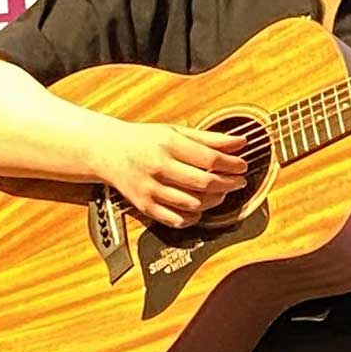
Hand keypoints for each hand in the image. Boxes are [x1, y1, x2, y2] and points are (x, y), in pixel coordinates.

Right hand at [94, 121, 249, 227]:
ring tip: (220, 192)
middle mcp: (158, 167)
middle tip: (238, 181)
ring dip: (213, 200)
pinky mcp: (145, 206)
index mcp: (167, 144)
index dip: (231, 164)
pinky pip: (176, 220)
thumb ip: (209, 138)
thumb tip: (240, 142)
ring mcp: (150, 189)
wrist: (108, 151)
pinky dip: (193, 217)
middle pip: (203, 183)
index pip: (208, 158)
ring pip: (192, 204)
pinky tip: (199, 208)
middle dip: (228, 183)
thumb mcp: (175, 132)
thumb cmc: (144, 140)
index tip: (242, 165)